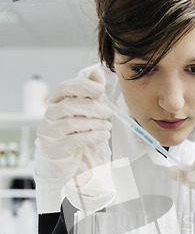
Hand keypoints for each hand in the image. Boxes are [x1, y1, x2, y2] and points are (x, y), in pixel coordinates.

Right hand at [37, 69, 114, 210]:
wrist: (71, 161)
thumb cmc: (78, 132)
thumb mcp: (86, 111)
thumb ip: (90, 93)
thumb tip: (97, 72)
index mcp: (54, 103)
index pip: (64, 88)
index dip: (82, 86)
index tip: (100, 90)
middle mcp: (48, 116)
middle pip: (68, 106)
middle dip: (92, 108)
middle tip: (107, 113)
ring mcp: (48, 134)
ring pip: (71, 124)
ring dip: (94, 124)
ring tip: (107, 127)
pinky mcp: (54, 150)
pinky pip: (75, 141)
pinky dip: (93, 136)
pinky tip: (103, 135)